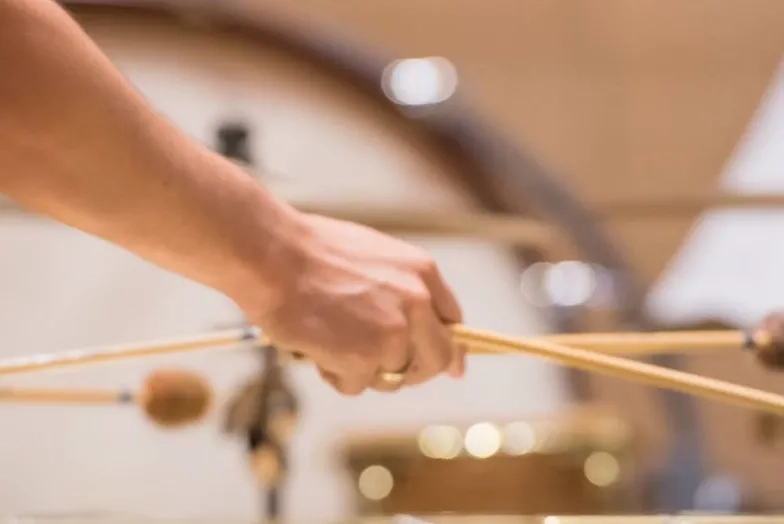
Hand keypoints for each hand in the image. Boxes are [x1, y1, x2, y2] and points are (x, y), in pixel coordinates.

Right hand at [238, 213, 464, 394]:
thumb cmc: (310, 250)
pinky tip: (316, 347)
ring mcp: (393, 333)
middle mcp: (417, 303)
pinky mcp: (363, 358)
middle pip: (437, 360)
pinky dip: (334, 374)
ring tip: (329, 338)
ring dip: (362, 368)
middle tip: (382, 370)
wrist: (272, 253)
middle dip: (412, 371)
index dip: (450, 349)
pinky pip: (356, 386)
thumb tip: (413, 321)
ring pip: (391, 377)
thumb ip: (402, 289)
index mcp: (422, 273)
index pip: (453, 323)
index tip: (451, 366)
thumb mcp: (375, 256)